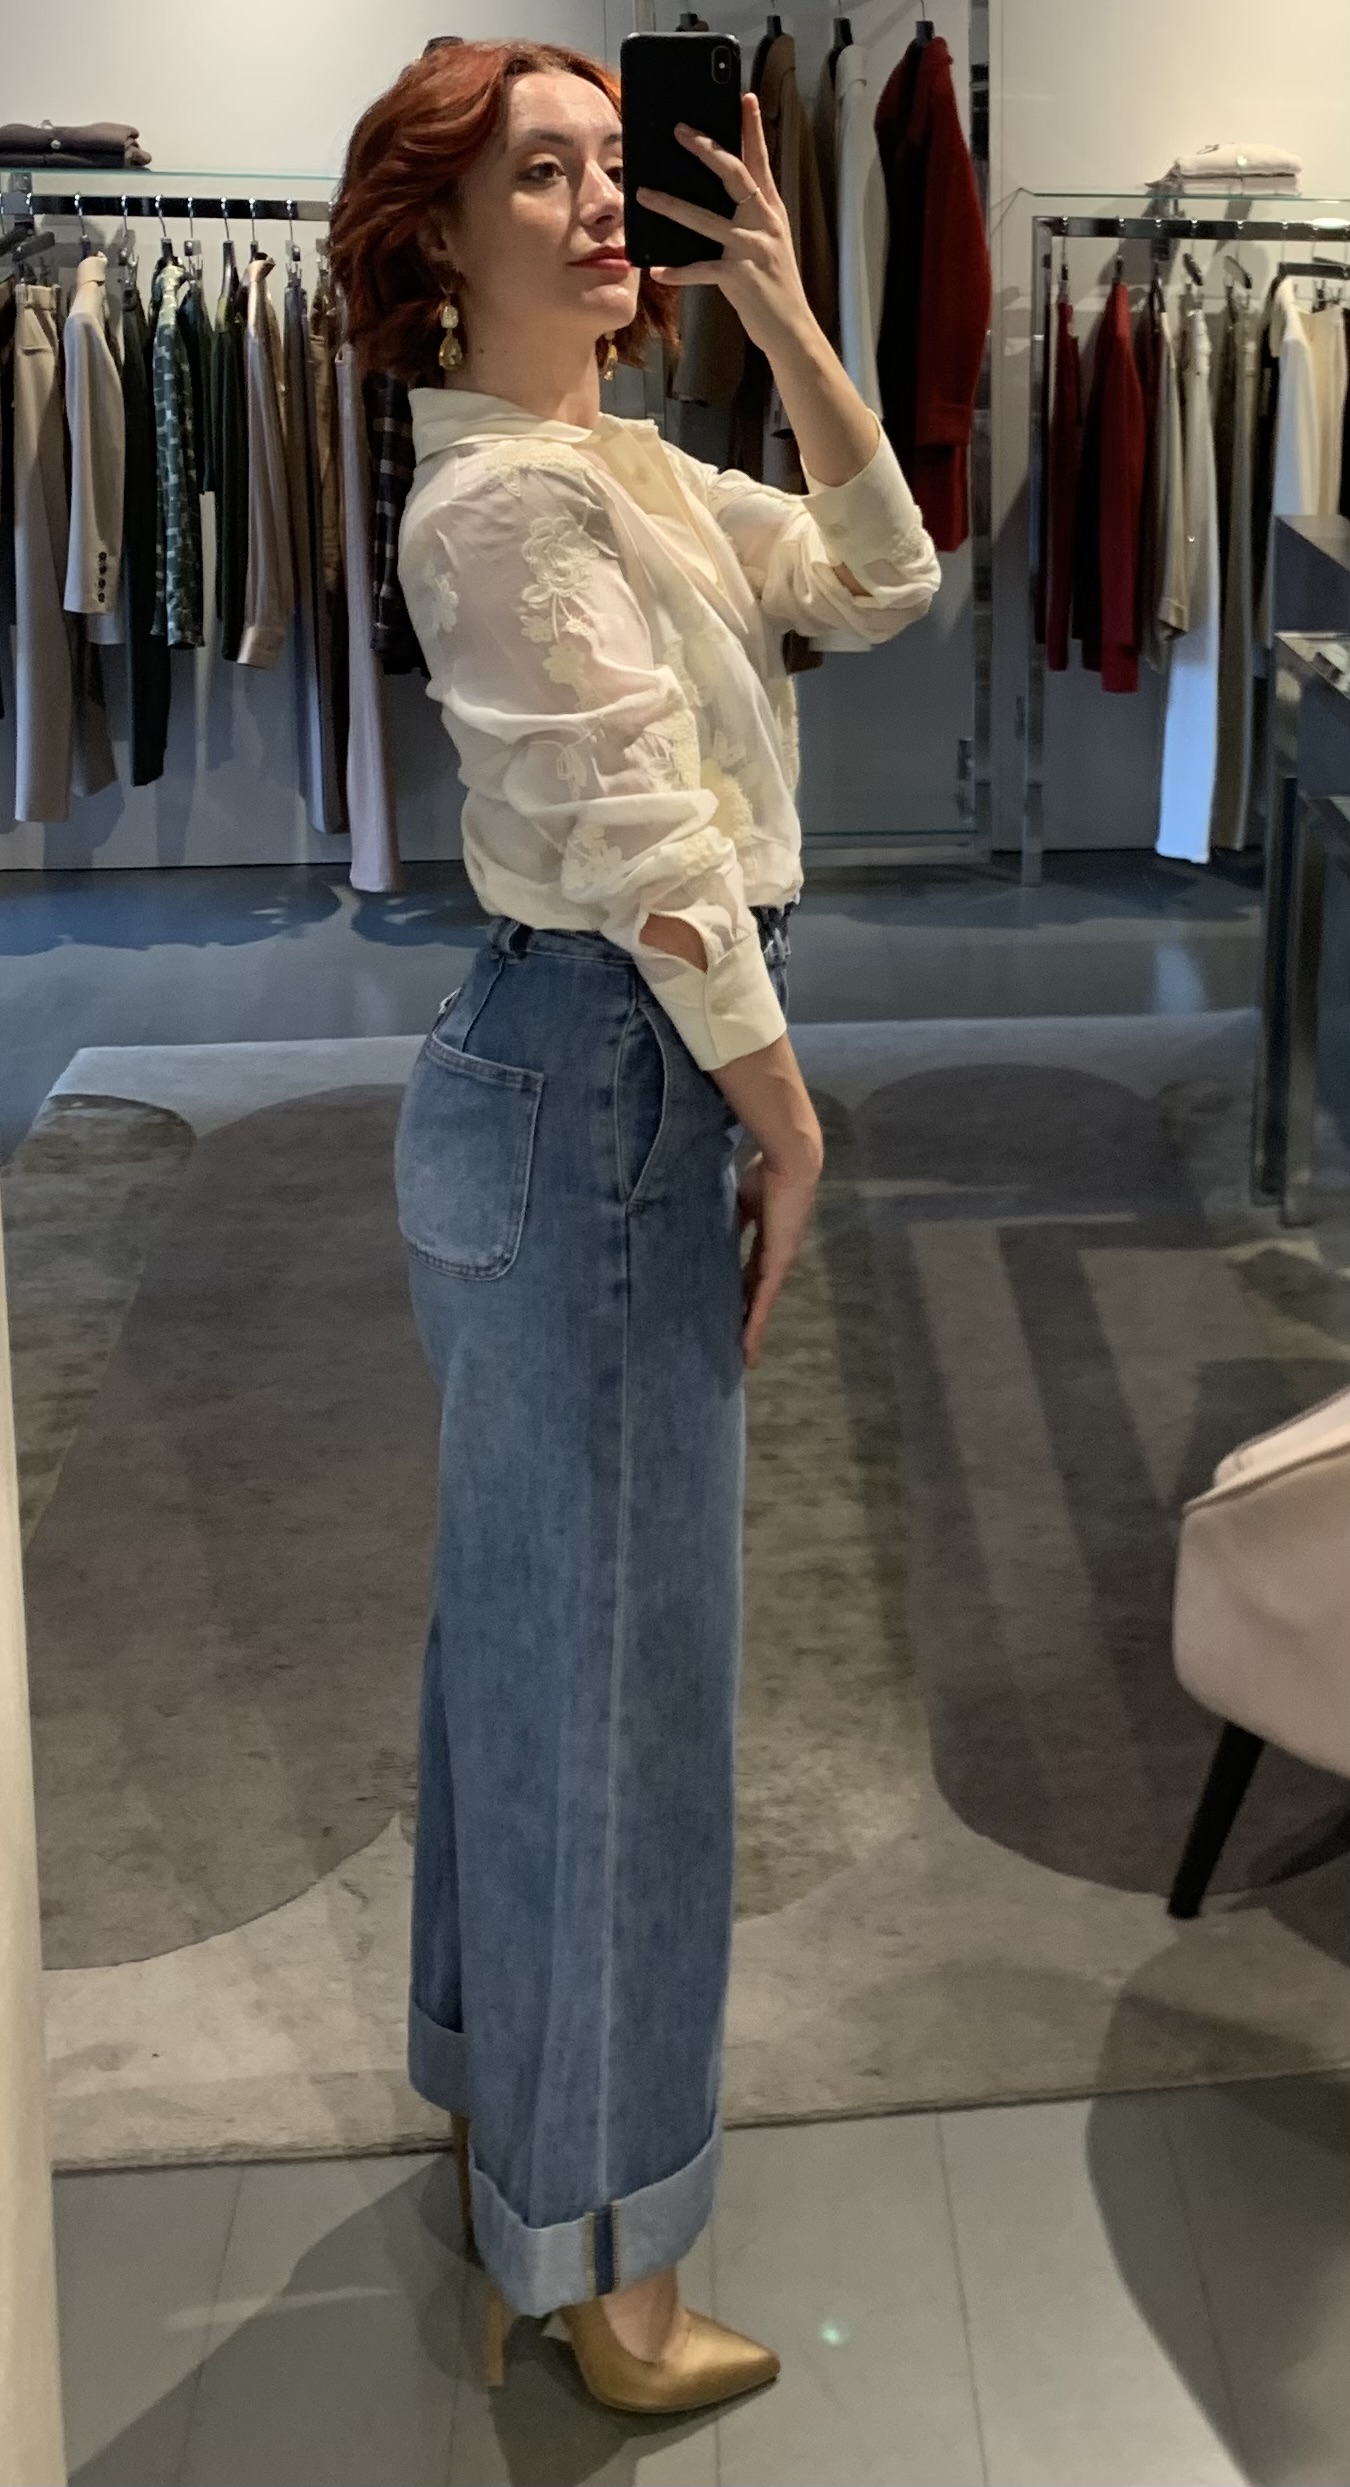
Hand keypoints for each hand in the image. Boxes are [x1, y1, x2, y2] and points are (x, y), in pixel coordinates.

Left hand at [635, 92, 816, 359]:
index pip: (760, 161)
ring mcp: (753, 249)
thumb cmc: (773, 285)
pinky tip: (657, 271)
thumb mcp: (766, 242)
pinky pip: (703, 270)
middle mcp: (764, 223)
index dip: (752, 129)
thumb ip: (747, 216)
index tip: (744, 98)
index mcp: (770, 210)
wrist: (792, 330)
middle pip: (735, 176)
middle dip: (706, 150)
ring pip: (707, 220)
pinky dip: (679, 272)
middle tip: (679, 130)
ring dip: (672, 206)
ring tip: (644, 195)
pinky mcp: (741, 278)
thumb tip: (712, 196)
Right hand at [736, 1145, 821, 1369]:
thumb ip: (732, 1217)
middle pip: (758, 1293)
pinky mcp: (778, 1263)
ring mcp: (779, 1261)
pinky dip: (756, 1323)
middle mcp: (775, 1254)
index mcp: (767, 1238)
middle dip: (748, 1316)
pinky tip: (747, 1343)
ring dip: (752, 1329)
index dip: (742, 1290)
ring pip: (763, 1303)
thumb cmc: (767, 1172)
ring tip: (743, 1354)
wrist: (790, 1162)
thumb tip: (708, 1226)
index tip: (731, 1306)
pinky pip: (764, 1300)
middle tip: (737, 1341)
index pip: (751, 1271)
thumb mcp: (742, 1199)